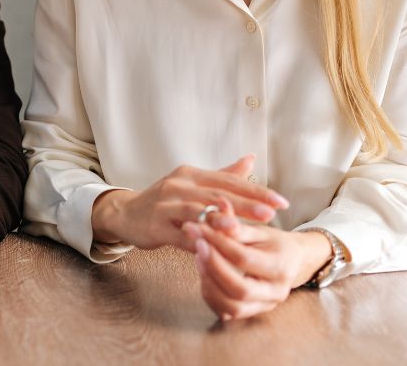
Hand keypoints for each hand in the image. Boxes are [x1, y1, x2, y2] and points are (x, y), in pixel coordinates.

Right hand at [90, 155, 287, 251]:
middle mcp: (178, 185)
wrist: (126, 213)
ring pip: (196, 211)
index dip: (256, 191)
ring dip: (219, 219)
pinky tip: (212, 247)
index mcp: (192, 174)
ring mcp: (165, 205)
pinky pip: (179, 233)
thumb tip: (251, 159)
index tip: (280, 201)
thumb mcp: (192, 184)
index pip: (229, 180)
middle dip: (245, 204)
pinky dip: (196, 239)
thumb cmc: (165, 200)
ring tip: (241, 227)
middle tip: (270, 213)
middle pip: (217, 194)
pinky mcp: (155, 225)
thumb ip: (223, 175)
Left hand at [181, 208, 332, 320]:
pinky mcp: (251, 313)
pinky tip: (204, 273)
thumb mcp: (260, 231)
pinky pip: (226, 312)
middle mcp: (275, 292)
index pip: (243, 258)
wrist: (293, 262)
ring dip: (209, 282)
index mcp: (280, 267)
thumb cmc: (275, 243)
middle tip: (197, 244)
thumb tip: (217, 205)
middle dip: (213, 267)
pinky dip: (210, 294)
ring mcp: (264, 306)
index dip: (218, 243)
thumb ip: (237, 225)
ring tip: (199, 257)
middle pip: (239, 289)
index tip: (199, 228)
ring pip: (232, 306)